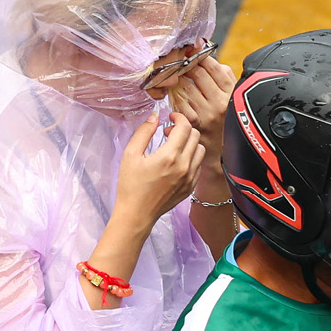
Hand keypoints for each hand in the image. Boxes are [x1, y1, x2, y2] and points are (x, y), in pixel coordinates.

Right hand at [114, 112, 205, 230]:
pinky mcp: (191, 187)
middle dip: (183, 129)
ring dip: (189, 143)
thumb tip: (155, 116)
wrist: (137, 214)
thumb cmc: (131, 185)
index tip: (170, 117)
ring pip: (200, 150)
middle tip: (168, 132)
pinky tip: (177, 160)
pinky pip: (199, 165)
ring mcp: (190, 178)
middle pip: (195, 136)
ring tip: (173, 146)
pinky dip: (191, 157)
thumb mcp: (130, 155)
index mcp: (169, 156)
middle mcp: (184, 166)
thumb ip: (144, 132)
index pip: (185, 127)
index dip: (178, 117)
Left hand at [173, 56, 235, 167]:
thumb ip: (226, 77)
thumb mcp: (234, 97)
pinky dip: (175, 98)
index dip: (200, 57)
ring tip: (177, 79)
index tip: (192, 53)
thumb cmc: (227, 120)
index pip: (214, 67)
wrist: (223, 151)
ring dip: (178, 81)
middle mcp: (219, 103)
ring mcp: (205, 114)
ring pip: (185, 87)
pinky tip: (176, 97)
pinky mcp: (193, 124)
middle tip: (181, 64)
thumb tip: (212, 60)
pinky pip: (178, 103)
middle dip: (187, 66)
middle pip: (197, 73)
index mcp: (231, 93)